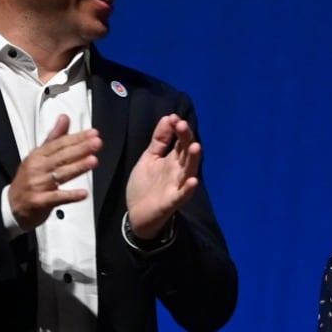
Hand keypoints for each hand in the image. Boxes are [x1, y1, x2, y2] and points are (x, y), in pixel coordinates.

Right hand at [8, 114, 99, 229]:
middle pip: (61, 157)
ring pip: (60, 174)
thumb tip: (64, 117)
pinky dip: (70, 195)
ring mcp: (37, 185)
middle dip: (80, 149)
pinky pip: (57, 198)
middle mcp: (37, 168)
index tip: (93, 133)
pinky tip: (84, 193)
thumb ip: (54, 138)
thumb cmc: (29, 179)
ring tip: (93, 160)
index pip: (59, 144)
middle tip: (97, 142)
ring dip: (77, 167)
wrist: (12, 206)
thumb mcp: (38, 156)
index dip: (76, 138)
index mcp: (38, 155)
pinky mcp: (39, 201)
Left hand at [126, 113, 200, 235]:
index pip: (180, 142)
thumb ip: (159, 140)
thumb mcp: (149, 158)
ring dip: (192, 160)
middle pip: (186, 153)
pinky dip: (188, 189)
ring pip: (188, 171)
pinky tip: (192, 181)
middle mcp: (178, 171)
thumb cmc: (145, 185)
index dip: (179, 130)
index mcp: (172, 160)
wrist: (137, 213)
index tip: (174, 118)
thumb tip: (168, 117)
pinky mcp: (171, 201)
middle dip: (186, 139)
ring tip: (195, 146)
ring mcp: (176, 186)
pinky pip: (181, 195)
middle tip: (182, 125)